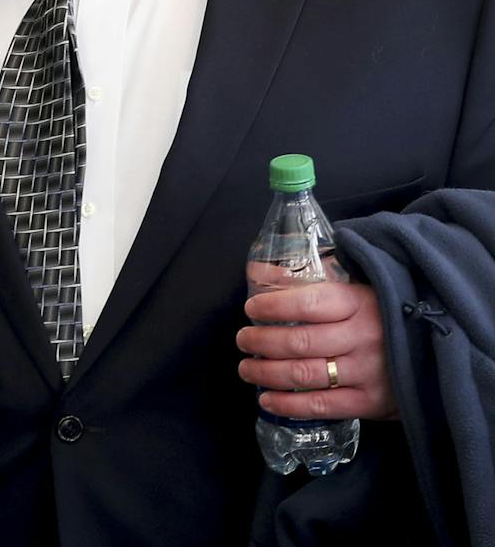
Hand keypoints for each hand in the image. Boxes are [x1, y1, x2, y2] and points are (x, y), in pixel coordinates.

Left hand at [236, 281, 397, 420]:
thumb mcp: (350, 287)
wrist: (434, 349)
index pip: (309, 303)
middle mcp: (363, 337)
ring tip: (247, 369)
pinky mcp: (371, 403)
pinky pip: (322, 406)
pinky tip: (267, 399)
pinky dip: (289, 405)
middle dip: (261, 342)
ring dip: (267, 373)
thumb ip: (303, 280)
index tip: (251, 308)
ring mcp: (368, 372)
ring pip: (306, 374)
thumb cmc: (381, 313)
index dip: (273, 306)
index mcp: (359, 303)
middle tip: (242, 340)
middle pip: (301, 342)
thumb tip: (258, 272)